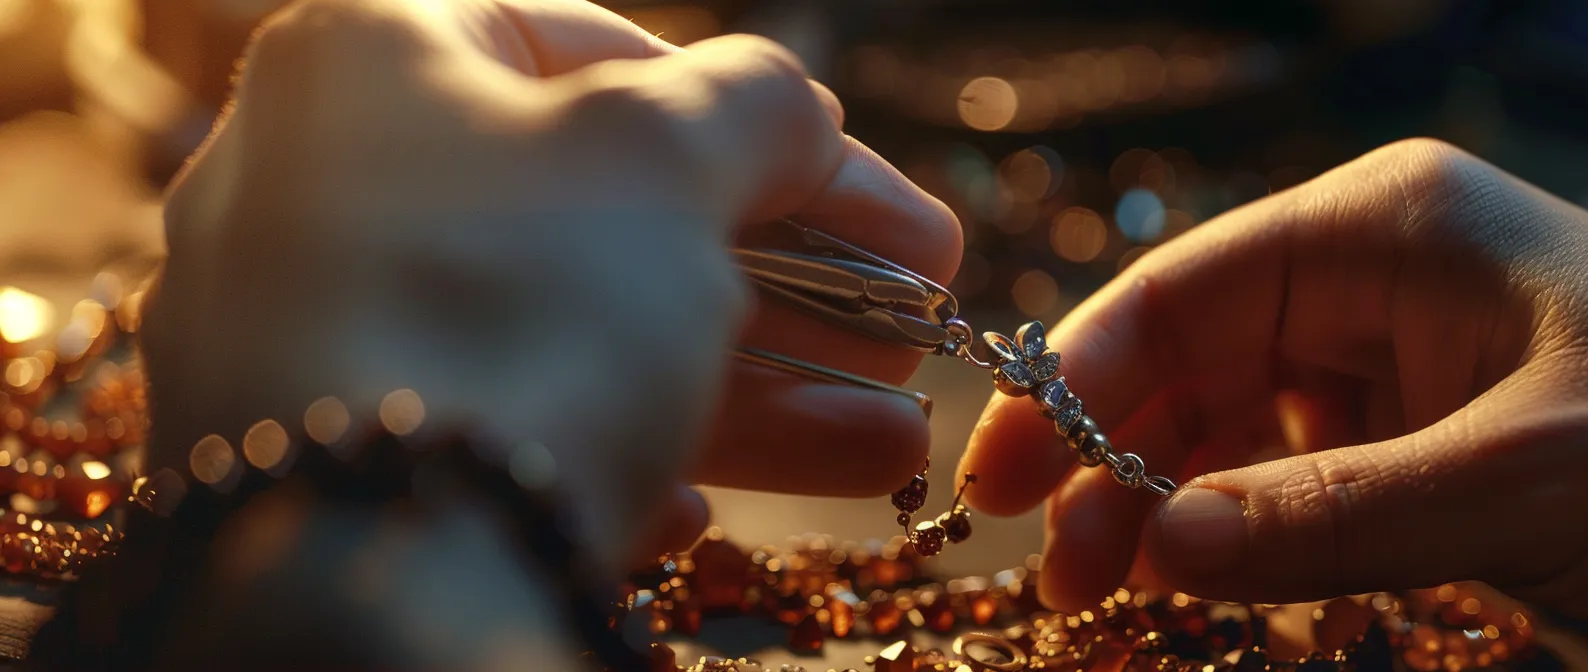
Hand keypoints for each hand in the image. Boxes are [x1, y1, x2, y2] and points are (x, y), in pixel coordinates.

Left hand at [141, 0, 958, 574]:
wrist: (366, 568)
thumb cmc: (514, 302)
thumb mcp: (666, 156)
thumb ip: (754, 104)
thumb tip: (794, 108)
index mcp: (377, 58)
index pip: (604, 55)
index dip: (767, 125)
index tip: (869, 192)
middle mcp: (333, 185)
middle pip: (608, 213)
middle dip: (791, 278)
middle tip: (911, 323)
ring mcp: (333, 333)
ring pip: (582, 339)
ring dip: (759, 391)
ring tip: (890, 442)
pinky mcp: (355, 462)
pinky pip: (516, 438)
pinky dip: (630, 461)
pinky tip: (709, 517)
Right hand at [959, 138, 1587, 633]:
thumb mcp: (1527, 480)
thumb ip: (1330, 513)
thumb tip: (1155, 543)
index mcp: (1391, 233)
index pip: (1188, 290)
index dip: (1077, 377)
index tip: (999, 473)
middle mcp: (1384, 287)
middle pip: (1197, 363)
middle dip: (1115, 460)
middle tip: (1053, 573)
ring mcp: (1411, 372)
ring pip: (1239, 432)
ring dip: (1170, 510)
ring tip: (1108, 598)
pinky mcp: (1438, 452)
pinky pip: (1305, 488)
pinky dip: (1249, 543)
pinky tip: (1208, 595)